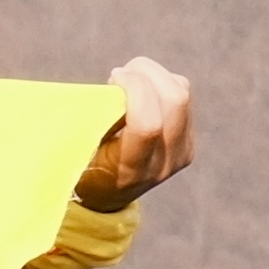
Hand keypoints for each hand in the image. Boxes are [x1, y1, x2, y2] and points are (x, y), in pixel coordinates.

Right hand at [79, 56, 193, 210]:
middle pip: (174, 100)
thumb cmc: (83, 168)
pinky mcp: (189, 141)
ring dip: (154, 75)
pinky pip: (183, 95)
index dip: (135, 89)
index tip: (113, 77)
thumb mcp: (78, 151)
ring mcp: (181, 152)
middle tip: (120, 74)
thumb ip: (93, 124)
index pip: (148, 124)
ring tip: (128, 82)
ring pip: (181, 92)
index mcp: (131, 169)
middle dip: (146, 73)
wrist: (107, 194)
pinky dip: (161, 82)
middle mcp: (163, 162)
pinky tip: (141, 91)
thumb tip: (112, 90)